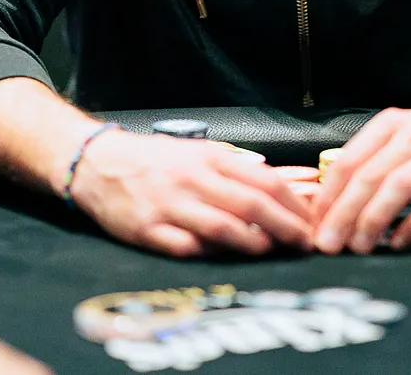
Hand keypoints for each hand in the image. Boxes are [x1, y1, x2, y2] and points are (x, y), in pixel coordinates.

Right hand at [68, 129, 314, 258]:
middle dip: (285, 226)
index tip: (312, 219)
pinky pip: (187, 247)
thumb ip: (236, 168)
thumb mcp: (199, 152)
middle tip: (305, 243)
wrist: (99, 164)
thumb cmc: (156, 161)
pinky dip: (212, 254)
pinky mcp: (149, 230)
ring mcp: (170, 206)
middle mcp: (193, 180)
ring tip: (273, 251)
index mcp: (210, 158)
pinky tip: (228, 258)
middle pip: (251, 204)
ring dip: (254, 242)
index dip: (294, 202)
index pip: (264, 179)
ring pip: (222, 227)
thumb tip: (282, 184)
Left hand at [314, 106, 410, 253]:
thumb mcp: (399, 137)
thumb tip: (332, 203)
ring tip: (358, 247)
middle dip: (343, 214)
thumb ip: (369, 161)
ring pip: (397, 187)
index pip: (349, 161)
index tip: (315, 223)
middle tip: (328, 243)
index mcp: (389, 126)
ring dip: (373, 220)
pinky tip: (397, 243)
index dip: (329, 195)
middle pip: (369, 176)